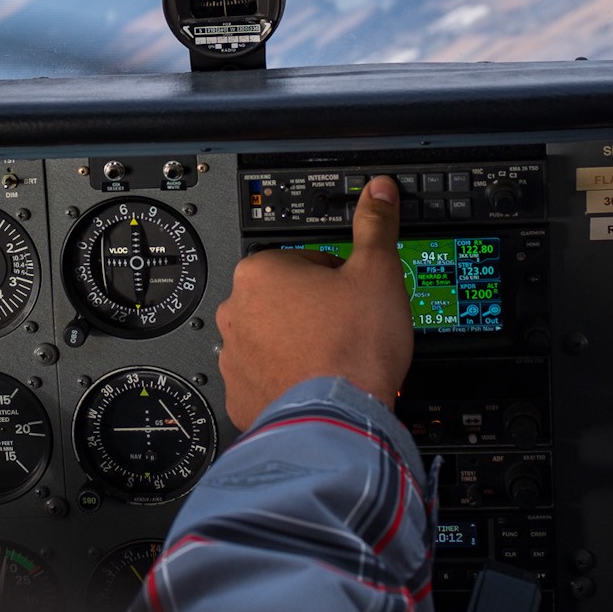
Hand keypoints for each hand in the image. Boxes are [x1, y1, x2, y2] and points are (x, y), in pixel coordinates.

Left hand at [215, 176, 413, 428]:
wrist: (339, 418)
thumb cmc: (353, 348)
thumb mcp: (377, 271)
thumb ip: (374, 226)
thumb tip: (377, 193)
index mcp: (260, 272)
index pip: (304, 259)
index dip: (337, 276)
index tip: (352, 295)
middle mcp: (236, 312)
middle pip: (285, 300)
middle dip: (314, 310)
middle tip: (347, 328)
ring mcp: (235, 356)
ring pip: (273, 339)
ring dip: (299, 344)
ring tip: (333, 359)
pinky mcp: (241, 395)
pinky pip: (266, 378)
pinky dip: (288, 380)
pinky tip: (315, 383)